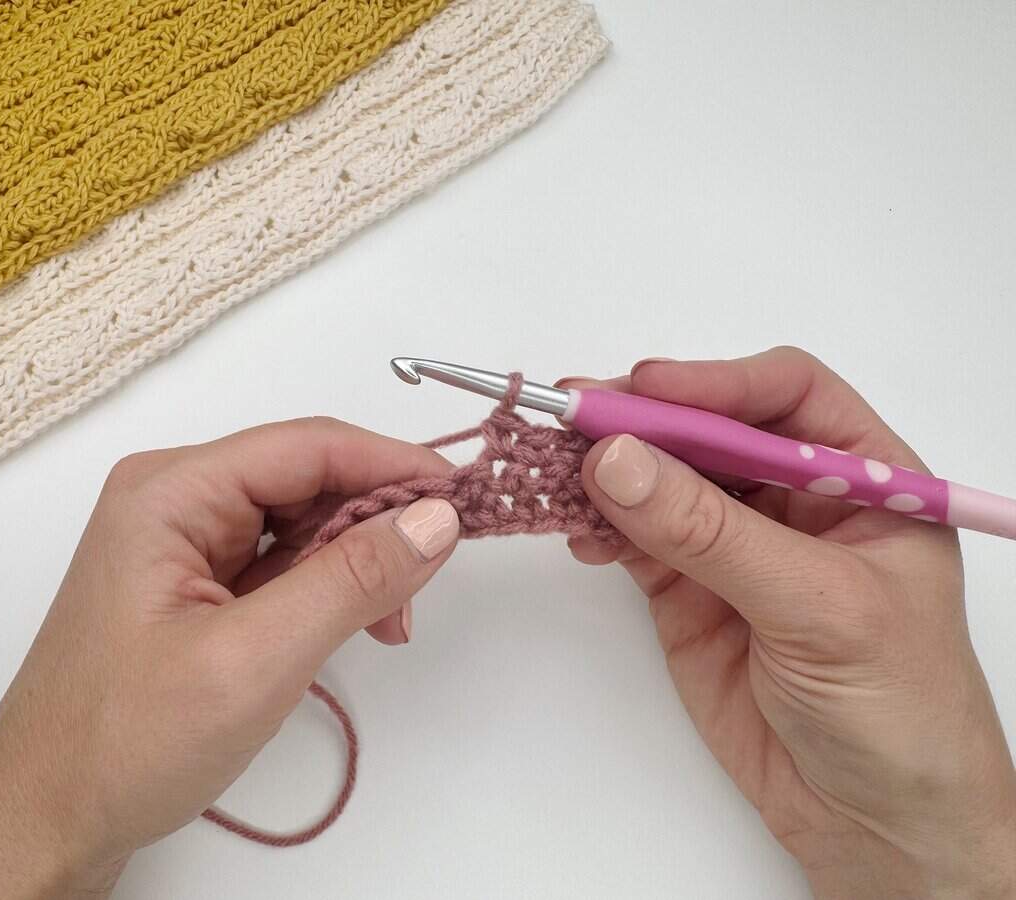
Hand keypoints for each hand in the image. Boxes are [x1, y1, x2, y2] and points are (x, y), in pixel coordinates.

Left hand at [0, 418, 459, 899]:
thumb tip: (437, 516)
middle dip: (376, 524)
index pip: (307, 446)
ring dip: (356, 563)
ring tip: (392, 622)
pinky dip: (328, 591)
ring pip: (302, 523)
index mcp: (170, 492)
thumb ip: (350, 581)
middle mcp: (175, 500)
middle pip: (307, 480)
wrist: (47, 821)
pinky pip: (282, 564)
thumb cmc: (126, 742)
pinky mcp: (196, 585)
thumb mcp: (254, 660)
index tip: (466, 496)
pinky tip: (356, 627)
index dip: (392, 463)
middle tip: (428, 582)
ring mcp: (184, 544)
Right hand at [563, 347, 1015, 898]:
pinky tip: (578, 528)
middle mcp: (793, 499)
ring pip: (661, 479)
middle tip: (574, 415)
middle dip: (644, 420)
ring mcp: (734, 544)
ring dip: (607, 469)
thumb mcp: (818, 607)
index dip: (716, 382)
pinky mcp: (686, 591)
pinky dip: (597, 525)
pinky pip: (632, 537)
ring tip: (556, 468)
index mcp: (860, 478)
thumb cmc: (896, 707)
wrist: (871, 821)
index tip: (646, 387)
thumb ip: (713, 533)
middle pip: (708, 428)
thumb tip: (617, 461)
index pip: (787, 395)